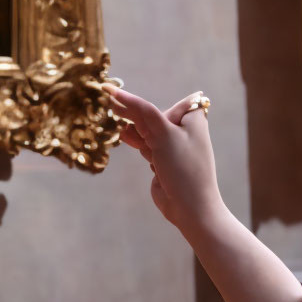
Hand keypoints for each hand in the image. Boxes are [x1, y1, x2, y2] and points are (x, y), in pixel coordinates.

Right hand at [104, 85, 223, 233]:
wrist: (190, 207)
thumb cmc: (182, 166)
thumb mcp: (163, 134)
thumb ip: (142, 112)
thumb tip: (119, 93)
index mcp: (192, 118)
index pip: (162, 103)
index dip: (139, 101)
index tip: (112, 93)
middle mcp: (185, 129)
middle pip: (154, 116)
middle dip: (134, 115)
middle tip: (109, 101)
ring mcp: (174, 146)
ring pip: (148, 132)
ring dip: (134, 130)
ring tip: (116, 118)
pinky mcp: (165, 160)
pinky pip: (148, 146)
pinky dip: (138, 143)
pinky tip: (124, 135)